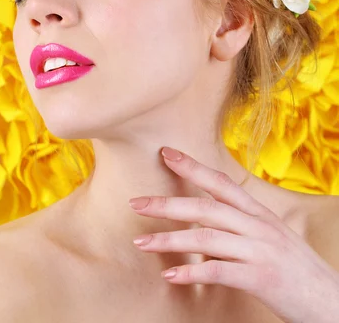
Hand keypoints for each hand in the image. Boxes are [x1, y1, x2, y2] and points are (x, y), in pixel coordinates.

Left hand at [128, 147, 338, 322]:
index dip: (192, 167)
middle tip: (136, 203)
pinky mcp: (262, 278)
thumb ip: (240, 228)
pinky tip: (170, 274)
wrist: (332, 301)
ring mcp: (260, 250)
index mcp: (259, 213)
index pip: (221, 182)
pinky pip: (220, 272)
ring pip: (207, 237)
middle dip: (168, 204)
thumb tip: (205, 228)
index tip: (165, 154)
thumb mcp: (271, 238)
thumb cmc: (297, 270)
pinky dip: (192, 272)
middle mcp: (258, 226)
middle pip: (206, 207)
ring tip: (141, 243)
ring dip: (169, 240)